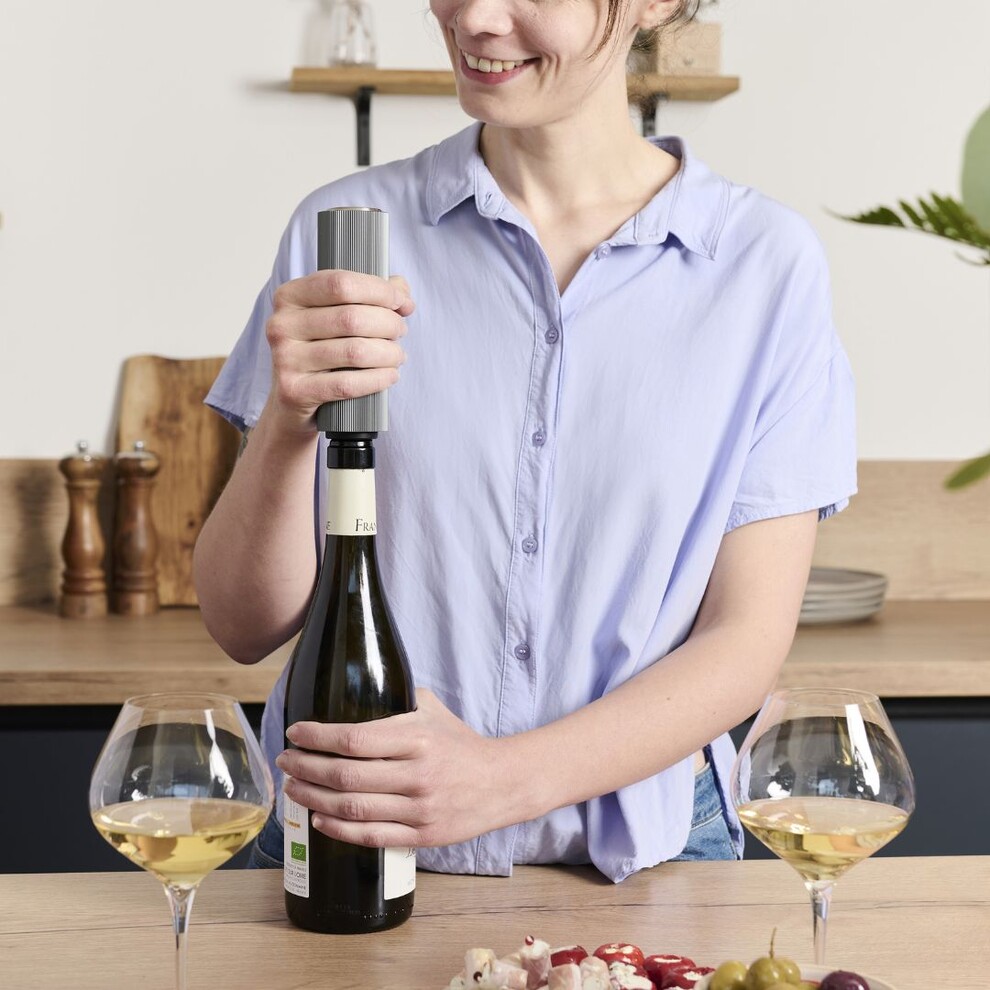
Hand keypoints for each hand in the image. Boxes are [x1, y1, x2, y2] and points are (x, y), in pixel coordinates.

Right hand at [265, 269, 414, 434]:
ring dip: (388, 353)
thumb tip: (402, 292)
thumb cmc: (320, 351)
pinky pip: (348, 384)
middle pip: (351, 318)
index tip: (401, 302)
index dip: (379, 290)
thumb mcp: (336, 316)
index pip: (341, 284)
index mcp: (290, 296)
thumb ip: (370, 295)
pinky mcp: (294, 390)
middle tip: (400, 332)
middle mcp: (281, 324)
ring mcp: (285, 359)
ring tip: (397, 355)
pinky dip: (378, 379)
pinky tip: (390, 375)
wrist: (291, 402)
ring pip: (354, 351)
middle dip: (388, 324)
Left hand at [275, 690, 518, 847]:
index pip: (354, 739)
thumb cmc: (460, 743)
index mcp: (417, 738)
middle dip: (305, 767)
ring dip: (313, 797)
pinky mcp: (421, 836)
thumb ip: (396, 702)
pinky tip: (318, 816)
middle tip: (285, 760)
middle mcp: (416, 774)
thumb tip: (353, 691)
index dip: (317, 737)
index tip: (295, 732)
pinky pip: (369, 836)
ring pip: (351, 807)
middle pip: (345, 775)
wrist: (501, 783)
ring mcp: (419, 809)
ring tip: (293, 787)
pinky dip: (337, 828)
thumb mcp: (432, 710)